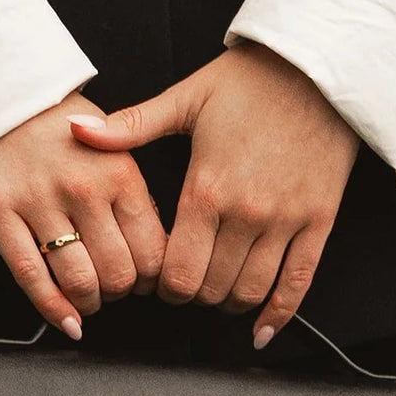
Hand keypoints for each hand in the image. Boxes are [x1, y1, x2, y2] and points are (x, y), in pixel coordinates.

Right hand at [0, 91, 165, 339]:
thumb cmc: (58, 124)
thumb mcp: (112, 144)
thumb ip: (133, 192)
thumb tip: (153, 246)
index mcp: (120, 172)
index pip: (152, 251)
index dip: (152, 278)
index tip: (144, 281)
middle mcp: (83, 190)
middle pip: (118, 273)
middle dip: (121, 293)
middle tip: (114, 290)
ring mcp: (39, 204)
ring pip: (78, 281)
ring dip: (89, 303)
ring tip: (89, 299)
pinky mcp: (0, 214)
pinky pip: (31, 277)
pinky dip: (53, 309)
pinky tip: (68, 323)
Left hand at [69, 41, 358, 347]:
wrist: (319, 66)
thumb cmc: (251, 80)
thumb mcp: (185, 98)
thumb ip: (130, 126)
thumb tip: (76, 129)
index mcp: (206, 190)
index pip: (177, 272)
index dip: (164, 288)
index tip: (162, 281)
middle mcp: (246, 214)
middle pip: (210, 290)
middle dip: (194, 296)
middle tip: (189, 286)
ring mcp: (285, 221)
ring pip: (250, 292)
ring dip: (228, 304)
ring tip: (218, 295)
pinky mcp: (319, 221)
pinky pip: (299, 282)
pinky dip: (279, 314)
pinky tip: (261, 329)